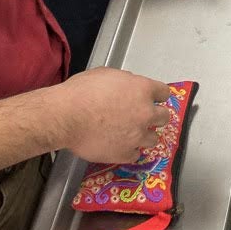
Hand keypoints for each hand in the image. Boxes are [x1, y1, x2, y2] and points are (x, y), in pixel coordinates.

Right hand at [53, 67, 176, 163]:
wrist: (66, 117)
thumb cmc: (81, 92)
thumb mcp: (106, 74)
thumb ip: (124, 81)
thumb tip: (128, 86)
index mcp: (142, 89)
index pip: (164, 92)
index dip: (158, 96)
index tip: (154, 99)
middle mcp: (145, 113)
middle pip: (164, 117)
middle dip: (155, 117)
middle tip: (143, 118)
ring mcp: (137, 135)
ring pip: (153, 139)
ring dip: (144, 136)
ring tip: (131, 135)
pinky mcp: (125, 153)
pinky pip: (135, 155)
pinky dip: (129, 151)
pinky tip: (120, 146)